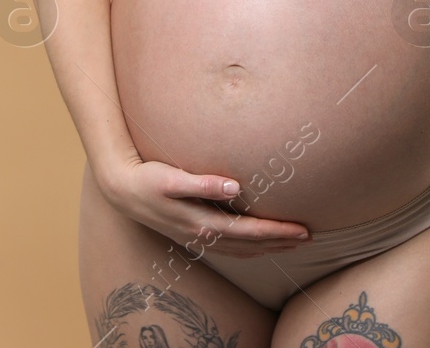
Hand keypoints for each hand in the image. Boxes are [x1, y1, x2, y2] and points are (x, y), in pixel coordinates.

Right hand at [98, 155, 310, 258]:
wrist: (121, 190)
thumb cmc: (148, 179)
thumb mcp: (172, 178)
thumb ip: (202, 183)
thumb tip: (233, 186)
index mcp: (201, 223)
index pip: (249, 231)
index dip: (276, 232)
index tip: (301, 229)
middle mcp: (201, 235)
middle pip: (249, 245)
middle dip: (279, 242)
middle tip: (308, 237)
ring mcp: (196, 238)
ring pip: (240, 250)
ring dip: (266, 248)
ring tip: (290, 244)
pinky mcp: (191, 234)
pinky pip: (228, 248)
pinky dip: (247, 249)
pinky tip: (256, 245)